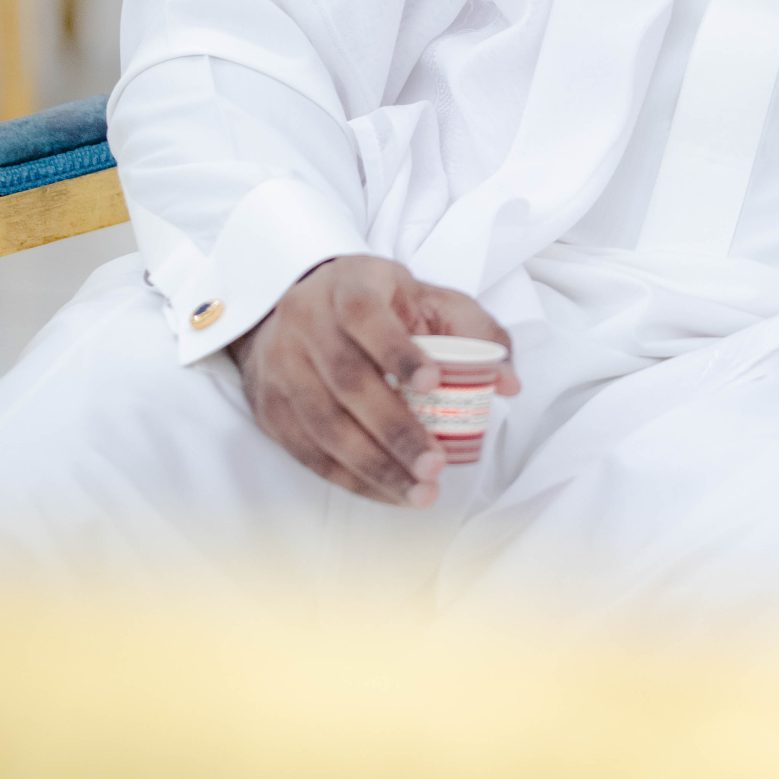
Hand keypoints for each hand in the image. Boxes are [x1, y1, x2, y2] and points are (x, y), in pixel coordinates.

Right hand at [231, 255, 519, 506]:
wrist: (296, 303)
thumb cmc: (376, 303)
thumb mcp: (425, 297)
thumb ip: (474, 332)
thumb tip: (509, 384)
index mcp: (349, 287)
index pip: (367, 317)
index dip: (398, 351)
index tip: (433, 381)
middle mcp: (306, 324)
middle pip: (347, 381)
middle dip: (394, 430)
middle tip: (435, 466)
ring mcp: (282, 367)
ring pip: (324, 425)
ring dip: (374, 466)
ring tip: (419, 492)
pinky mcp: (270, 407)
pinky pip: (308, 451)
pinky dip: (349, 477)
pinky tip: (386, 492)